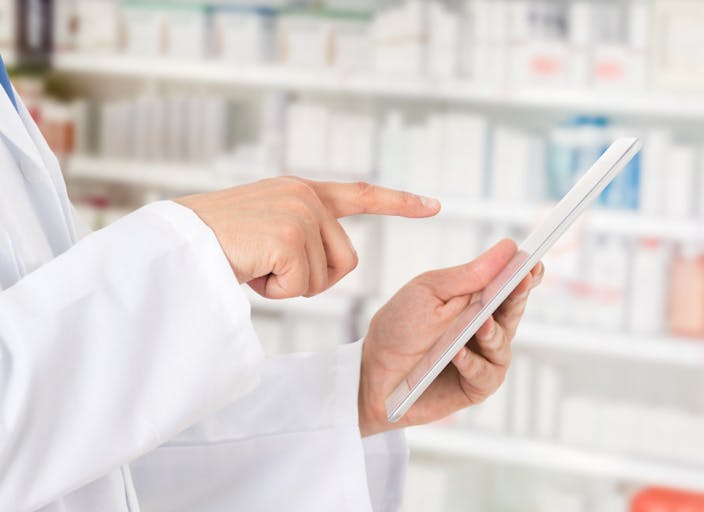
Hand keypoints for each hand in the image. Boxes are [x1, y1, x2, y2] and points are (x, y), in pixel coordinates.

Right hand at [177, 177, 439, 298]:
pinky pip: (302, 287)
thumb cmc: (215, 243)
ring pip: (324, 278)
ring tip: (254, 265)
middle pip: (346, 261)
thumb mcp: (265, 226)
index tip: (434, 205)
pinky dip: (275, 293)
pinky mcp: (289, 237)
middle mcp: (306, 196)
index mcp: (302, 192)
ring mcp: (299, 214)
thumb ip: (300, 233)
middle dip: (313, 278)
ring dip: (289, 285)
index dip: (399, 202)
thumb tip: (328, 265)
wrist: (176, 242)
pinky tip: (249, 272)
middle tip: (269, 268)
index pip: (361, 195)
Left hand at [358, 240, 543, 435]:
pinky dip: (472, 363)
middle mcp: (484, 327)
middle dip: (518, 295)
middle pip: (513, 309)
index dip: (524, 272)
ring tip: (482, 323)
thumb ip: (467, 276)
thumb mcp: (427, 292)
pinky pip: (485, 373)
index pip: (508, 283)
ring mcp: (483, 357)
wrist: (373, 374)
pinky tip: (458, 353)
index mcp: (474, 299)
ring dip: (493, 333)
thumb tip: (507, 248)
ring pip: (503, 343)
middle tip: (522, 280)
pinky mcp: (476, 385)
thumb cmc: (399, 329)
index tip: (533, 261)